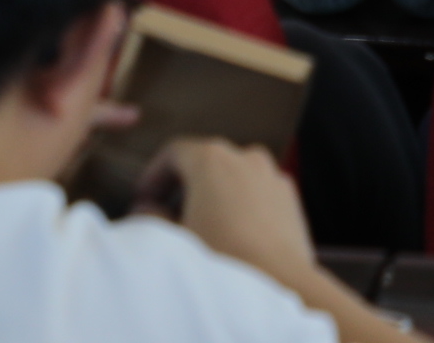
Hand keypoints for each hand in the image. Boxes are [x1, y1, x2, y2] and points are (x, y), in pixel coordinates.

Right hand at [155, 139, 313, 280]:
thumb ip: (151, 216)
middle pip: (206, 161)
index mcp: (212, 158)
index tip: (143, 197)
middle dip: (184, 184)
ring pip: (234, 176)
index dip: (154, 174)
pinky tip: (232, 233)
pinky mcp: (290, 197)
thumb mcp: (174, 238)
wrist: (279, 282)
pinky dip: (241, 203)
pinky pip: (257, 192)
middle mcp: (245, 156)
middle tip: (165, 212)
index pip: (175, 152)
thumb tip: (146, 207)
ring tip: (200, 225)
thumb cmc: (220, 257)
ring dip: (214, 194)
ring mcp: (272, 174)